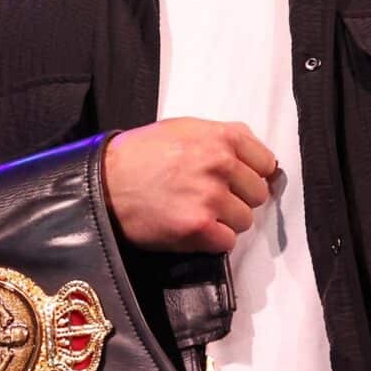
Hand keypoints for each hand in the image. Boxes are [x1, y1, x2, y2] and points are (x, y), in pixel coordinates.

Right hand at [101, 119, 277, 252]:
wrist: (104, 182)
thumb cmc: (140, 154)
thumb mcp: (184, 128)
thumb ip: (222, 137)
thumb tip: (259, 157)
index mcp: (221, 137)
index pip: (266, 163)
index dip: (251, 174)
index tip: (235, 181)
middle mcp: (220, 164)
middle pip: (257, 194)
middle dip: (237, 199)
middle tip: (209, 198)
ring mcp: (210, 197)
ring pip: (244, 220)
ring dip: (224, 221)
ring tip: (196, 213)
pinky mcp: (198, 227)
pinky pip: (227, 241)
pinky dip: (212, 240)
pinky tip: (190, 228)